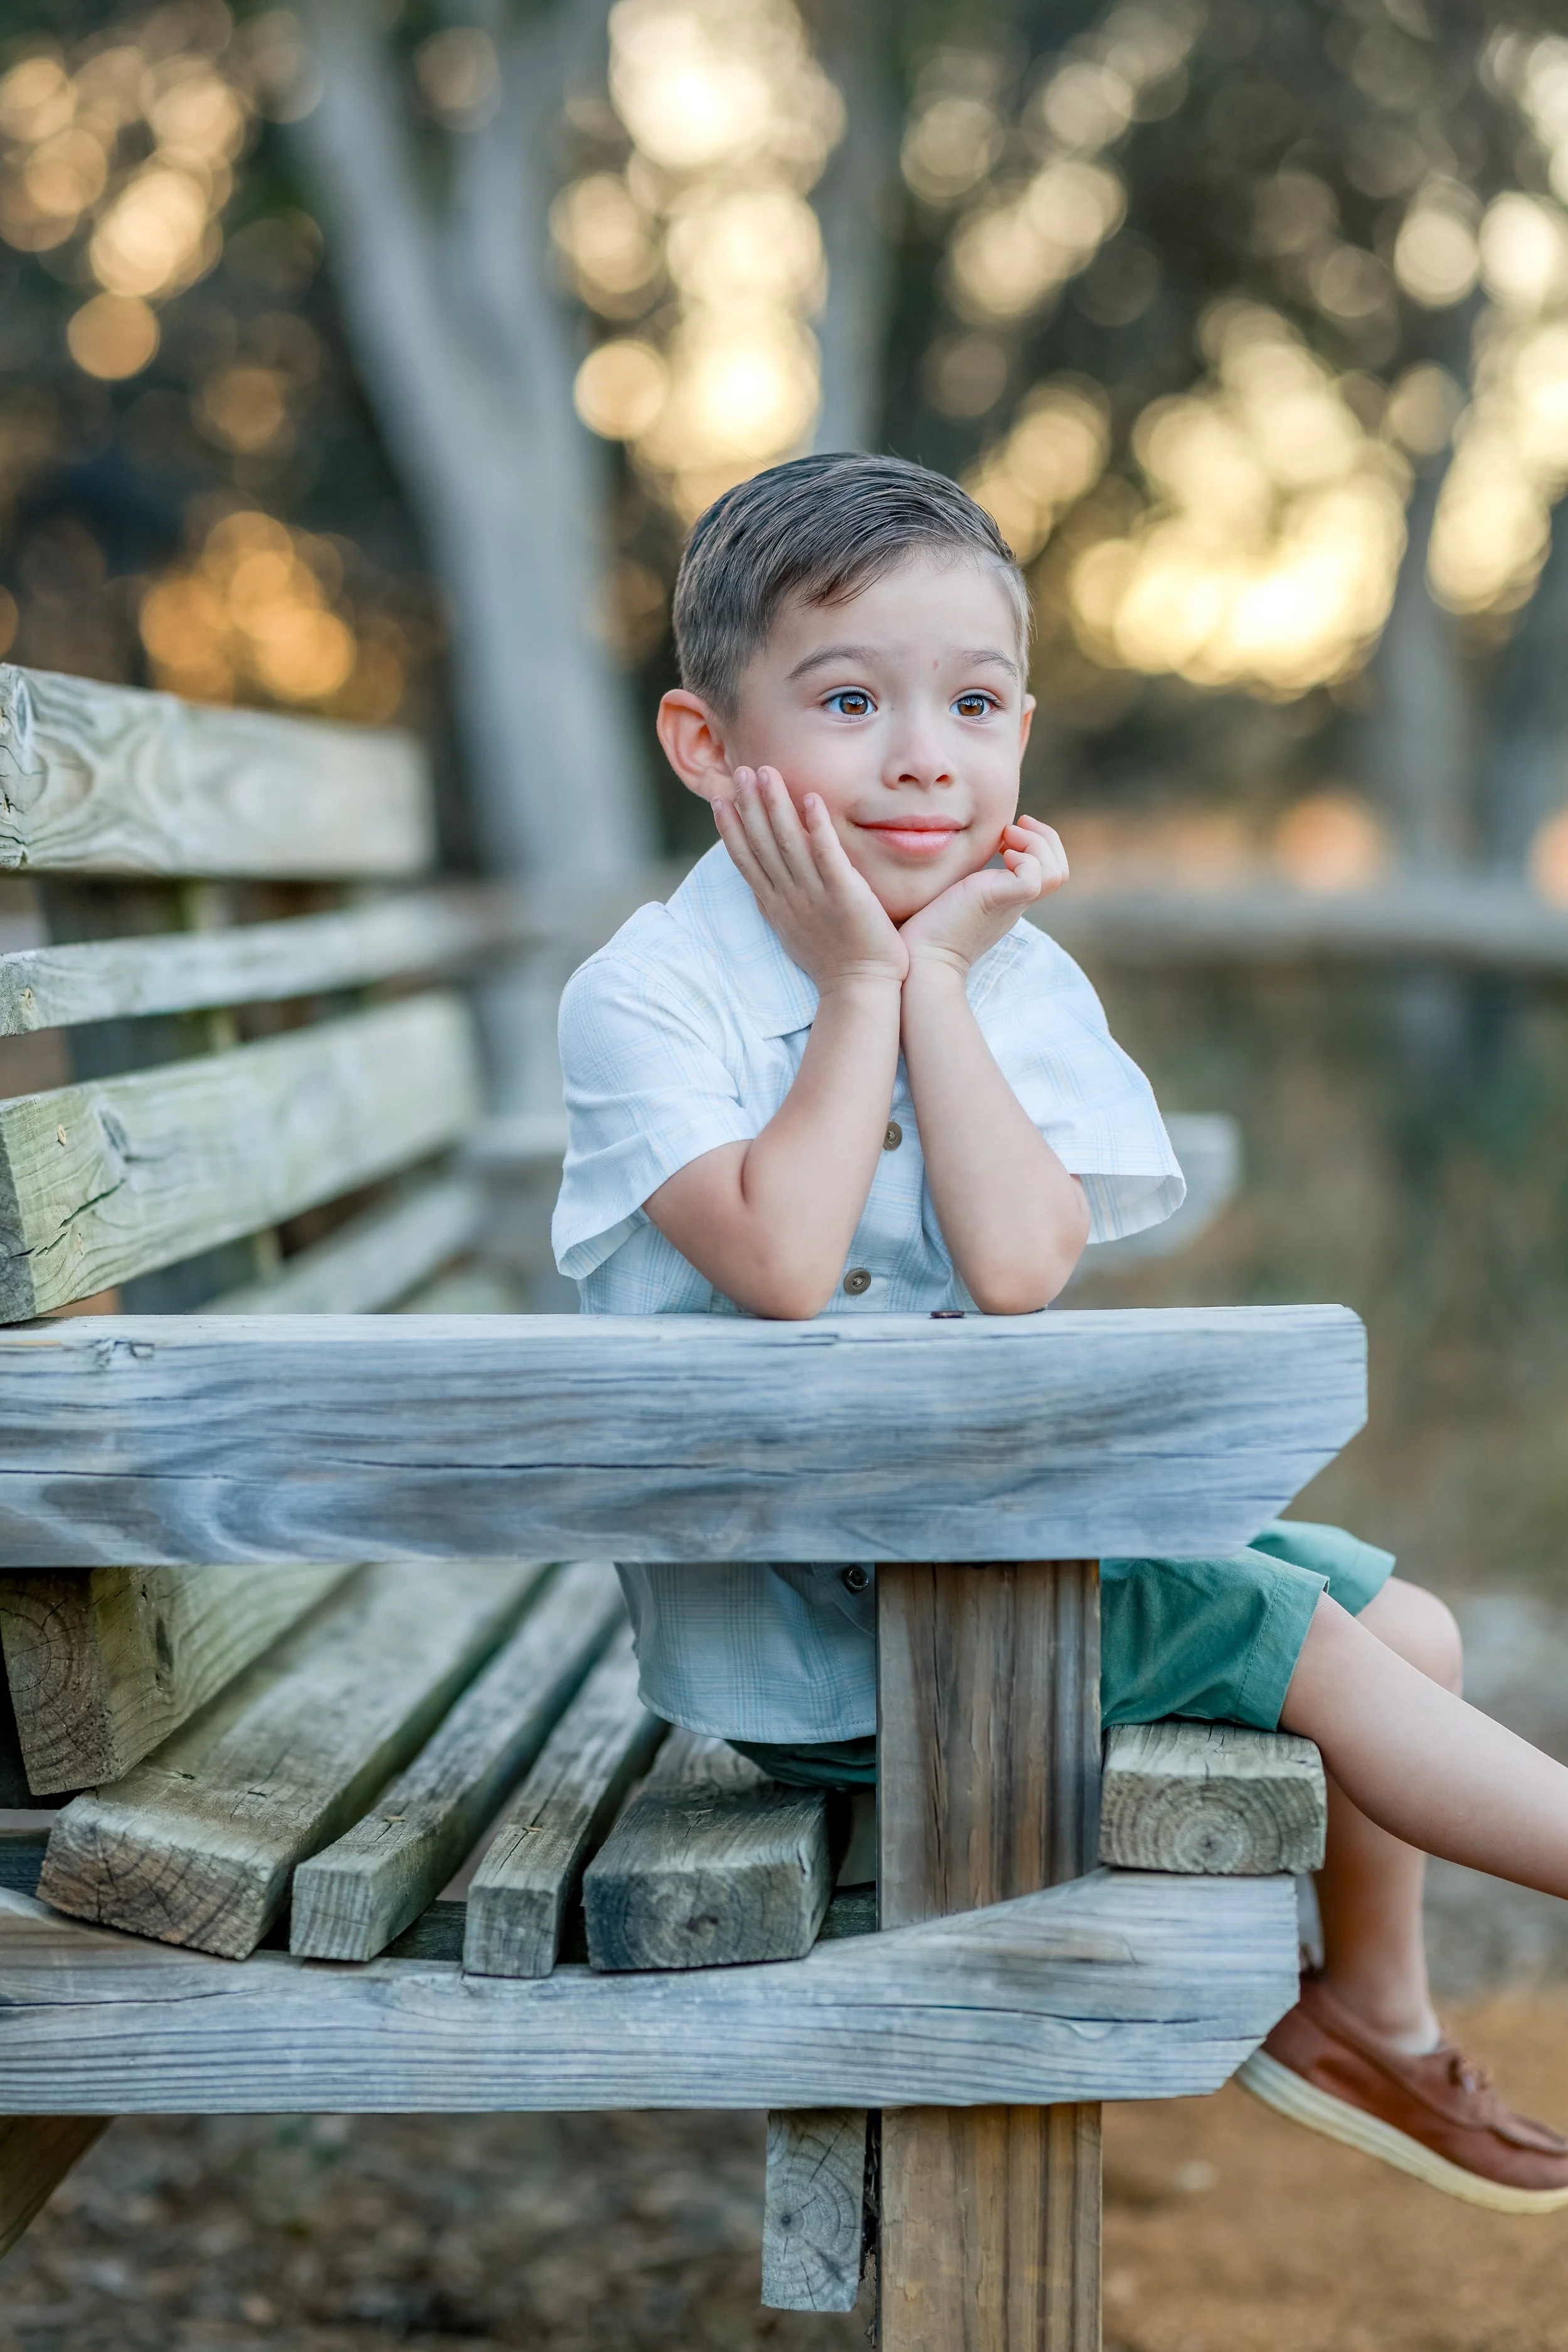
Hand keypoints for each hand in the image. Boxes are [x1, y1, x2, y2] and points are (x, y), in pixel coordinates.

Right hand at [713, 766, 908, 991]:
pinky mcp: (844, 894)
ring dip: (775, 805)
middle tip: (739, 770)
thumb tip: (763, 887)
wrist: (859, 990)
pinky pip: (827, 855)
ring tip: (765, 772)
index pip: (746, 860)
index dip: (730, 828)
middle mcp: (789, 896)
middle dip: (748, 805)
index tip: (719, 798)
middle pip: (761, 843)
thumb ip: (779, 904)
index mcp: (776, 904)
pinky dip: (816, 826)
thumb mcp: (794, 932)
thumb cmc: (833, 962)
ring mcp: (814, 895)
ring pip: (787, 842)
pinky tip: (811, 798)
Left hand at [899, 816, 1068, 977]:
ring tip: (1007, 836)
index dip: (1038, 846)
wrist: (921, 958)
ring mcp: (1011, 904)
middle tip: (1017, 824)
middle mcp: (1015, 903)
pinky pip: (1035, 877)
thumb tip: (945, 852)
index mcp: (1007, 901)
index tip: (1008, 832)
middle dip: (1046, 838)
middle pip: (1059, 871)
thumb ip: (961, 878)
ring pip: (1056, 873)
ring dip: (1037, 843)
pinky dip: (1025, 857)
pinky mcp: (1001, 901)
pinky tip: (1000, 855)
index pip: (1046, 873)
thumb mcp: (952, 894)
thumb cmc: (926, 929)